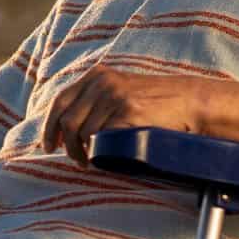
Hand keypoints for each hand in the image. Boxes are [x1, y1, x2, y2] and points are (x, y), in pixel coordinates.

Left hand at [40, 67, 206, 165]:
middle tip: (77, 161)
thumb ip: (95, 100)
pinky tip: (106, 158)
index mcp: (97, 76)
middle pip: (67, 121)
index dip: (50, 127)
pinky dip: (100, 152)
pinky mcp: (128, 113)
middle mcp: (103, 83)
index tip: (49, 146)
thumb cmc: (155, 102)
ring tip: (93, 161)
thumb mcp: (120, 89)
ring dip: (84, 153)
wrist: (190, 101)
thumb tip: (66, 127)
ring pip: (83, 134)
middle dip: (67, 146)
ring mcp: (115, 97)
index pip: (60, 103)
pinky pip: (102, 139)